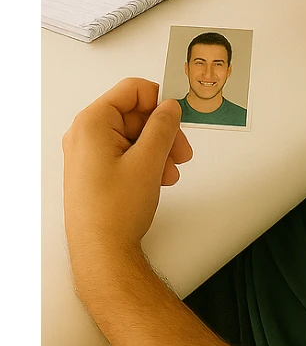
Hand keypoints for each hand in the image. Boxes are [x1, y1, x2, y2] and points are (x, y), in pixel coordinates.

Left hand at [62, 79, 192, 264]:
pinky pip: (124, 153)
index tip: (177, 117)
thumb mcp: (149, 160)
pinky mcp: (93, 172)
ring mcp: (87, 155)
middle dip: (162, 131)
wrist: (101, 255)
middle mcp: (84, 135)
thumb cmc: (115, 212)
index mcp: (91, 123)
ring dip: (157, 149)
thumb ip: (163, 125)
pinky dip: (145, 161)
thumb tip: (169, 106)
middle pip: (134, 114)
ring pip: (132, 135)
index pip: (132, 89)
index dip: (158, 100)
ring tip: (171, 172)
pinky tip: (159, 179)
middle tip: (181, 150)